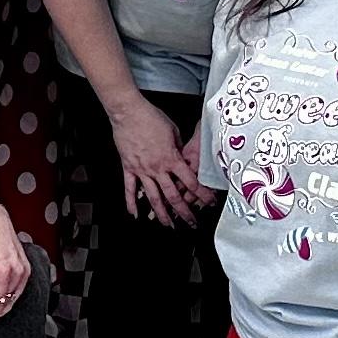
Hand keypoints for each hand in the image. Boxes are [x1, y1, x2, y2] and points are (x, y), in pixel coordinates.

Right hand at [108, 94, 205, 225]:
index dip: (202, 194)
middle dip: (184, 212)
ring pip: (153, 198)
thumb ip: (178, 149)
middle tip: (190, 222)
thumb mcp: (173, 132)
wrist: (129, 112)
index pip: (191, 182)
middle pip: (173, 196)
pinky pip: (130, 189)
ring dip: (161, 214)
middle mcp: (157, 168)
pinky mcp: (129, 168)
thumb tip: (182, 157)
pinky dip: (132, 203)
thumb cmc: (151, 117)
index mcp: (171, 158)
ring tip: (167, 225)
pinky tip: (135, 214)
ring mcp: (142, 170)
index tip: (208, 202)